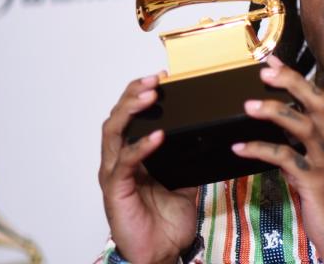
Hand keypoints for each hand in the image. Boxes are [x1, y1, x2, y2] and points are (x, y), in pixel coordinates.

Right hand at [99, 74, 197, 263]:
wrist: (161, 253)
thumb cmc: (166, 221)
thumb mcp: (186, 181)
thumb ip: (190, 158)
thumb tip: (210, 135)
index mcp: (135, 154)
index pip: (133, 115)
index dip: (143, 93)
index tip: (164, 77)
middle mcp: (120, 159)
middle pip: (118, 116)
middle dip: (134, 93)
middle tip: (155, 79)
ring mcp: (115, 174)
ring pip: (113, 132)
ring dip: (130, 111)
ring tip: (149, 95)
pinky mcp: (116, 190)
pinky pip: (125, 163)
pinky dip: (140, 147)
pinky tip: (157, 137)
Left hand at [232, 56, 323, 257]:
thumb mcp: (311, 163)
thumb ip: (297, 145)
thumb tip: (275, 129)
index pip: (314, 97)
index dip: (294, 78)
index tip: (272, 61)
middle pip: (316, 101)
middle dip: (292, 82)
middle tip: (266, 71)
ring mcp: (322, 160)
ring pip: (302, 125)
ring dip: (274, 111)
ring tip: (248, 105)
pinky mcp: (312, 179)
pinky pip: (285, 158)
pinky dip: (260, 149)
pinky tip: (239, 148)